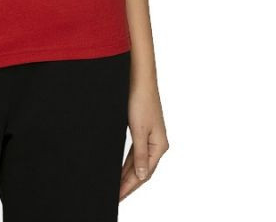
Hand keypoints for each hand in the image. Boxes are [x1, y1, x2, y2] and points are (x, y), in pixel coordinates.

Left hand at [119, 83, 168, 200]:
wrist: (140, 79)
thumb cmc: (141, 100)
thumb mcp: (139, 130)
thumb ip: (141, 155)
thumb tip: (142, 176)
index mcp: (159, 146)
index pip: (145, 173)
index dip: (131, 186)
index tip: (119, 196)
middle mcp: (157, 144)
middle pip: (142, 170)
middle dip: (129, 184)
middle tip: (116, 196)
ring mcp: (151, 137)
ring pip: (138, 162)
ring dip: (128, 175)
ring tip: (117, 188)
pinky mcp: (143, 131)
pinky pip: (135, 153)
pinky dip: (128, 163)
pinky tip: (121, 170)